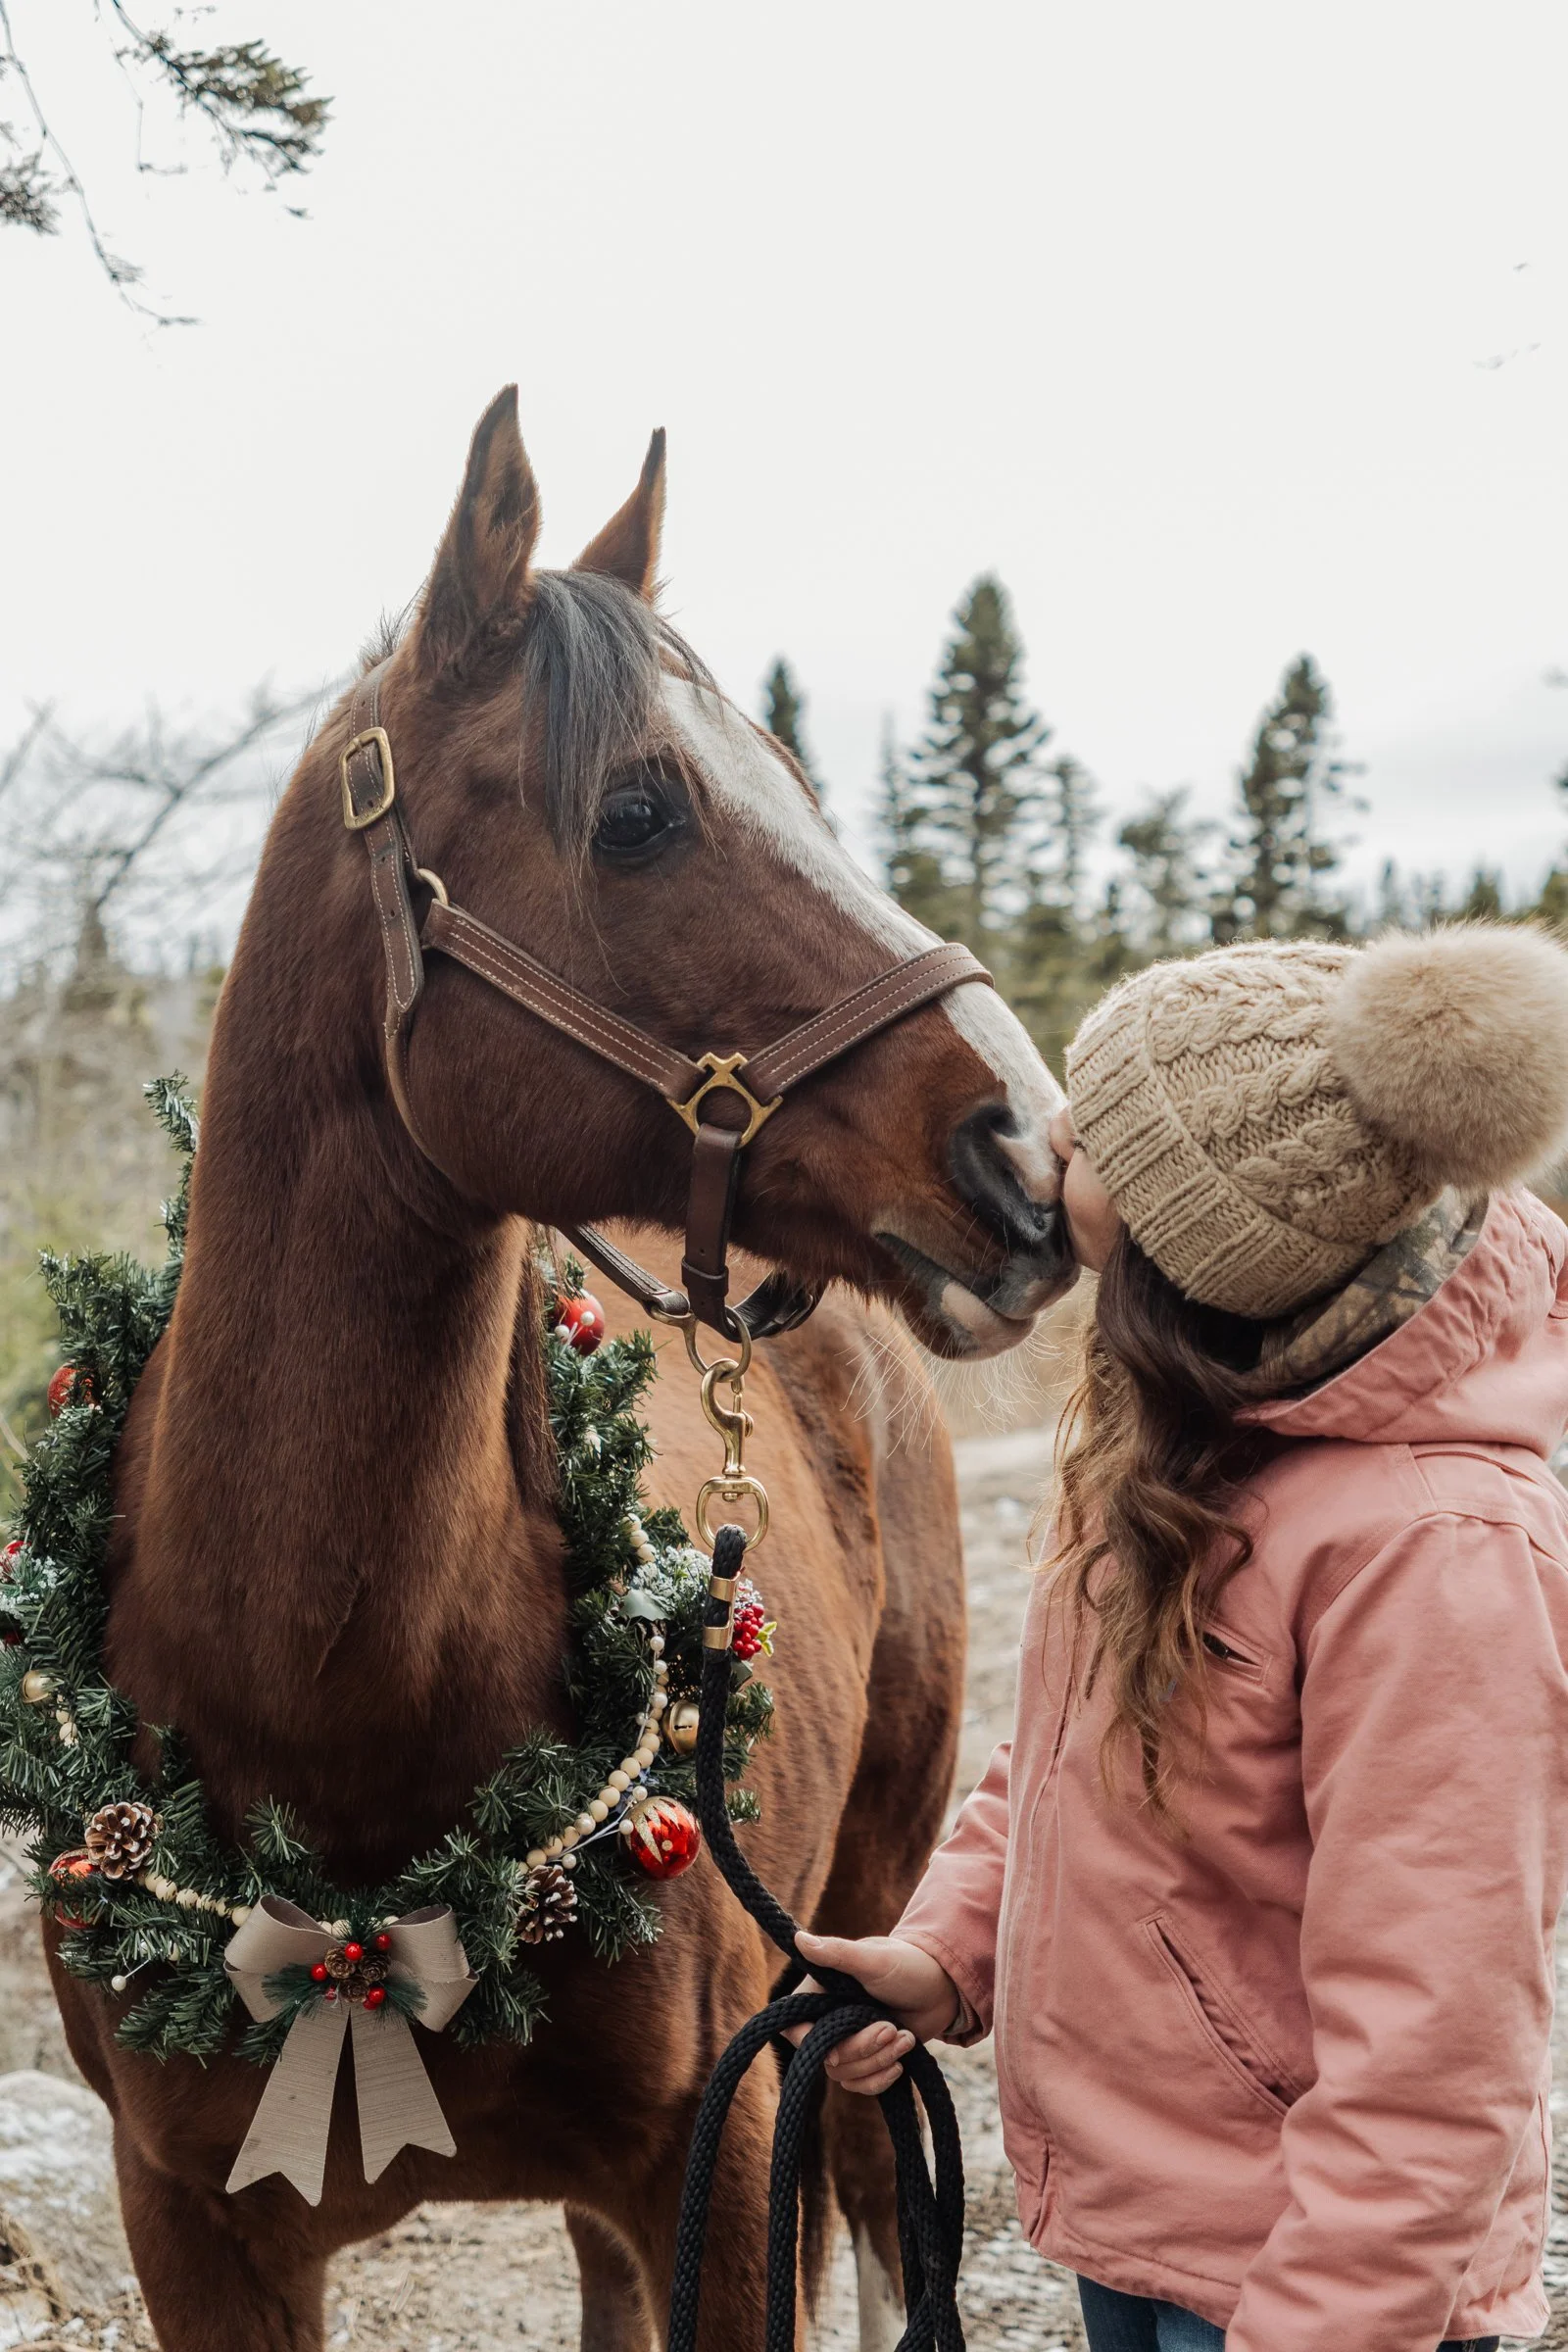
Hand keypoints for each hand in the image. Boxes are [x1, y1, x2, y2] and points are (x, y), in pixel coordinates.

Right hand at [786, 1931, 960, 2096]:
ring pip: (844, 2073)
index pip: (794, 2025)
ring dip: (876, 2062)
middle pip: (826, 2055)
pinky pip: (860, 2085)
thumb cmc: (906, 1964)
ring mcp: (848, 2041)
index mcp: (821, 1992)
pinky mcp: (867, 2059)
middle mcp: (829, 2018)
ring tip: (905, 2039)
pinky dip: (880, 2080)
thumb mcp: (872, 1958)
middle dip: (861, 2048)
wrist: (942, 1988)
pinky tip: (901, 2063)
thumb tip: (799, 1938)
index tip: (834, 2048)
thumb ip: (837, 1953)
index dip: (808, 2041)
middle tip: (891, 2029)